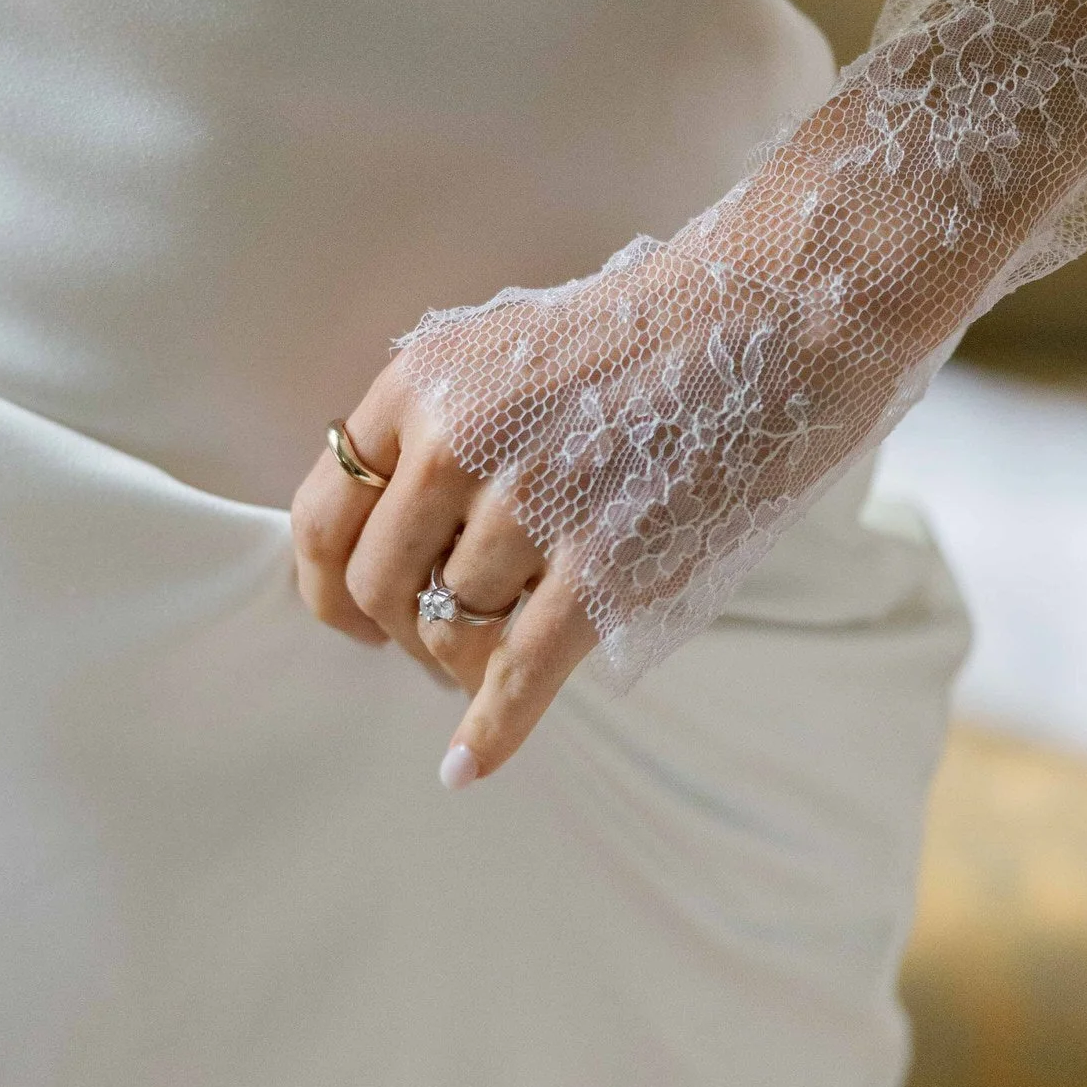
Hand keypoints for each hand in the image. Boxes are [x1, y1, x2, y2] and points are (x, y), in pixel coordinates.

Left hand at [290, 352, 598, 788]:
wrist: (763, 321)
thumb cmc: (633, 343)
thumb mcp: (499, 351)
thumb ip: (430, 428)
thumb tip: (376, 537)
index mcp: (420, 383)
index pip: (323, 513)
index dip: (327, 584)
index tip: (351, 618)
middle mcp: (459, 439)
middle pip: (379, 585)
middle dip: (398, 632)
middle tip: (433, 644)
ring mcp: (531, 503)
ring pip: (450, 631)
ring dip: (466, 661)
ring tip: (500, 650)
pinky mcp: (604, 564)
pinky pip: (518, 672)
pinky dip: (489, 730)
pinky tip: (466, 764)